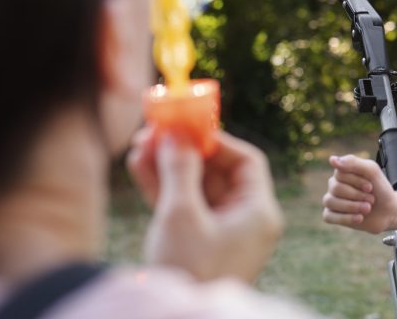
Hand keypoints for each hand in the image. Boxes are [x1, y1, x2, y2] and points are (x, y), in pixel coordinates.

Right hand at [127, 127, 283, 282]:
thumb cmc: (188, 270)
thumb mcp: (181, 215)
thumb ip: (179, 169)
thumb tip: (176, 133)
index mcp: (258, 213)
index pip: (246, 162)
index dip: (216, 140)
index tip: (186, 126)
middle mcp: (245, 222)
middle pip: (217, 172)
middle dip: (185, 150)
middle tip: (155, 130)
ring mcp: (221, 234)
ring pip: (196, 188)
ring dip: (168, 166)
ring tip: (138, 144)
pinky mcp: (198, 244)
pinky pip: (184, 206)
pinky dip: (164, 188)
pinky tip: (139, 166)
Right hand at [321, 154, 396, 233]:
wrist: (388, 210)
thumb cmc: (379, 189)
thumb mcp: (372, 171)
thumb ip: (353, 163)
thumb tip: (332, 160)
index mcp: (342, 172)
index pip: (340, 173)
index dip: (357, 182)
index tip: (370, 187)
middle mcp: (334, 185)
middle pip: (336, 188)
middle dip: (357, 195)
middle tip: (371, 199)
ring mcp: (332, 200)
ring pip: (330, 201)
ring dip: (353, 206)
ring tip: (368, 209)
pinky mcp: (332, 215)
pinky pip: (328, 216)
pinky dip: (345, 218)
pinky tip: (359, 218)